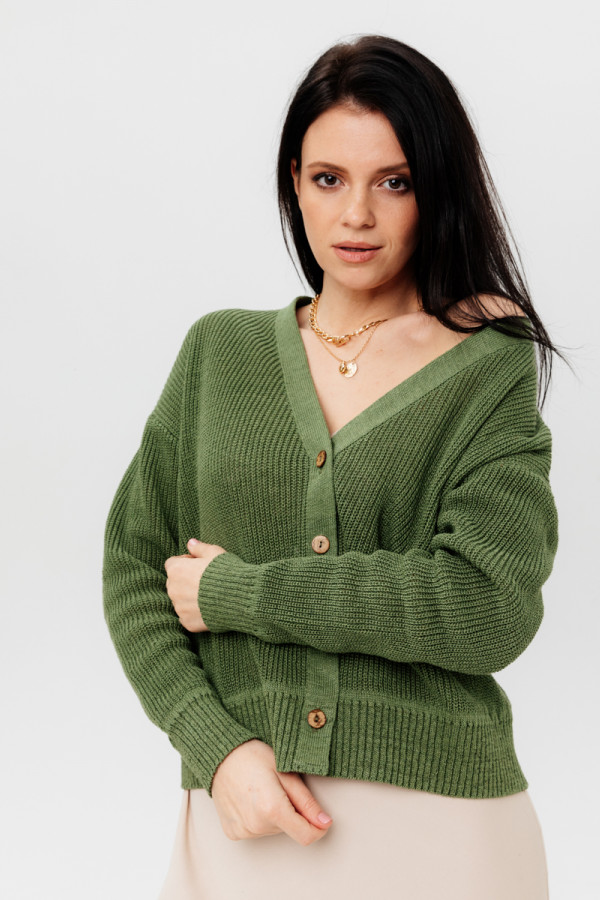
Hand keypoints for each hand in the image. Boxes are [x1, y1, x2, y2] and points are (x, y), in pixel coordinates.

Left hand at [164, 538, 225, 631]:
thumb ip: (200, 548)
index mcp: (176, 569)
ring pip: (180, 601)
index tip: (199, 565)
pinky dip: (196, 613)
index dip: (186, 562)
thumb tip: (190, 542)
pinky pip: (188, 617)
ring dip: (190, 598)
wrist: (239, 598)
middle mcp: (173, 590)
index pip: (172, 563)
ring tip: (211, 595)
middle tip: (206, 581)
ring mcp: (179, 608)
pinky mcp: (187, 623)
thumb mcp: (215, 552)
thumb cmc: (227, 572)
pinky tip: (210, 608)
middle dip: (186, 581)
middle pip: (174, 583)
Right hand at [211, 739, 333, 845]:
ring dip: (275, 815)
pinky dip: (259, 818)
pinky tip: (251, 799)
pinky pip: (256, 830)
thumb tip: (324, 822)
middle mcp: (256, 825)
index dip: (318, 828)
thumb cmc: (253, 757)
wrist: (220, 755)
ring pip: (273, 830)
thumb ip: (306, 801)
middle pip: (289, 829)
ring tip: (263, 790)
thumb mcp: (286, 772)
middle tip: (279, 787)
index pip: (306, 836)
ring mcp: (243, 831)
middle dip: (292, 812)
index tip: (322, 818)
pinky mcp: (233, 832)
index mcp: (272, 809)